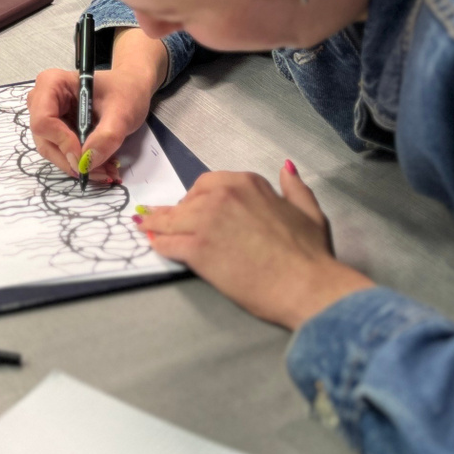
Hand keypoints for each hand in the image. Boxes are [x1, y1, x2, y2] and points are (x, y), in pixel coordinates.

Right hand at [28, 31, 166, 182]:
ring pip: (52, 151)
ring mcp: (47, 117)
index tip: (86, 157)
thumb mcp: (122, 111)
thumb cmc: (125, 91)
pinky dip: (81, 163)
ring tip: (105, 170)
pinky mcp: (55, 131)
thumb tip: (88, 162)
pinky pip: (61, 153)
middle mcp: (42, 100)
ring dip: (78, 165)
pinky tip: (101, 165)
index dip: (62, 142)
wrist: (130, 89)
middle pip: (45, 140)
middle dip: (72, 160)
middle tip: (101, 172)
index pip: (43, 121)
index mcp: (52, 84)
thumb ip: (107, 136)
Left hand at [140, 162, 373, 329]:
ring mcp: (207, 222)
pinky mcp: (197, 250)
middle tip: (170, 222)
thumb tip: (286, 168)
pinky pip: (167, 243)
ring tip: (143, 226)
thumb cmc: (310, 253)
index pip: (208, 184)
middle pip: (186, 201)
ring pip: (171, 220)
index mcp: (247, 183)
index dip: (198, 198)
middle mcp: (223, 196)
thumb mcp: (308, 211)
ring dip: (156, 224)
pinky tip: (153, 245)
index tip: (193, 208)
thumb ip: (294, 187)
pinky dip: (158, 244)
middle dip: (178, 211)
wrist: (306, 285)